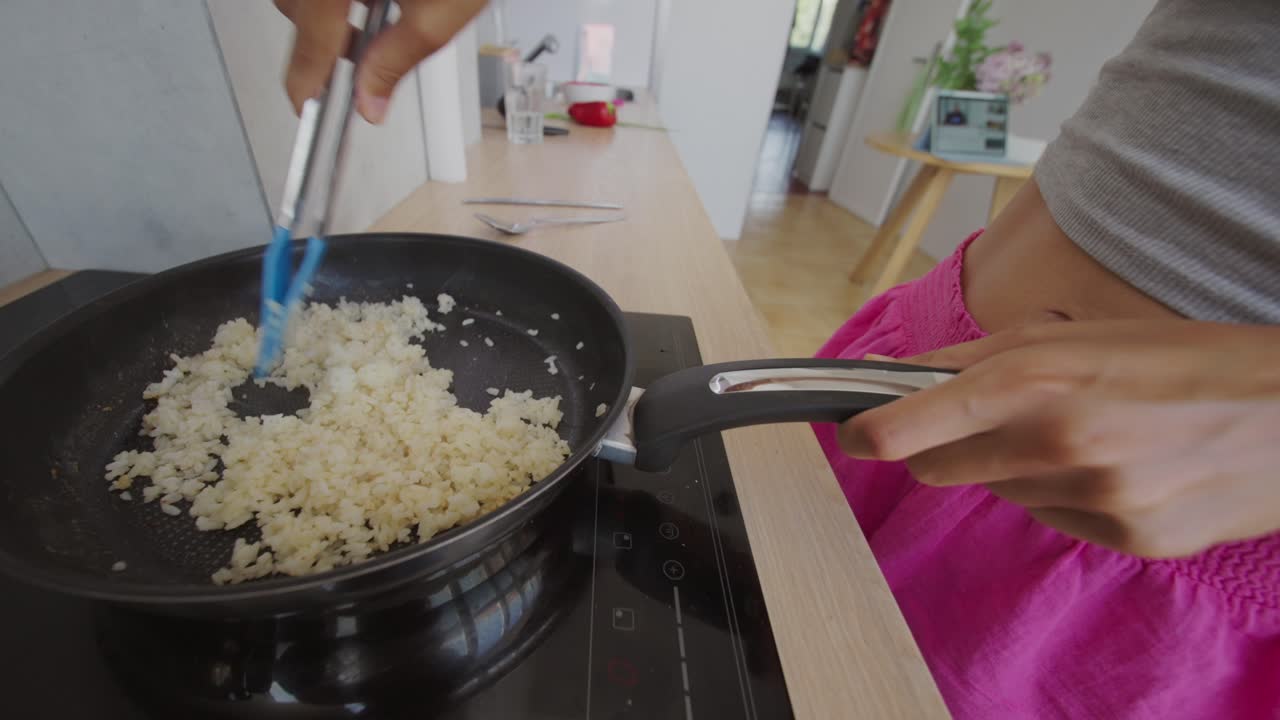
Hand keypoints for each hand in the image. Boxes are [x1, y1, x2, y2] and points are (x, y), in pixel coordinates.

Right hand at [274, 0, 486, 123]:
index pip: (310, 37)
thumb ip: (399, 58)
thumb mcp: (442, 10)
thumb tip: (370, 99)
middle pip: (294, 5)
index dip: (306, 80)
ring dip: (324, 3)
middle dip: (322, 32)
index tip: (307, 104)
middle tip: (360, 50)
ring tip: (376, 3)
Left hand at [841, 320, 1279, 557]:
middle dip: (944, 444)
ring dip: (1012, 467)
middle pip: (938, 469)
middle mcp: (1057, 446)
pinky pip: (1054, 519)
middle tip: (988, 419)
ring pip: (999, 493)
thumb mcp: (1075, 332)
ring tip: (1078, 433)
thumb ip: (984, 358)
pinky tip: (1113, 467)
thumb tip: (912, 381)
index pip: (905, 429)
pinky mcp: (1129, 541)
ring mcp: (1094, 501)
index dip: (865, 433)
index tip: (852, 432)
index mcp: (1035, 381)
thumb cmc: (1180, 358)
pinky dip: (1063, 496)